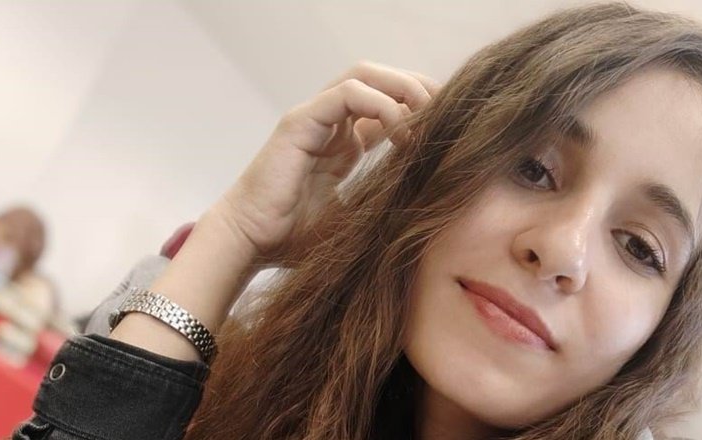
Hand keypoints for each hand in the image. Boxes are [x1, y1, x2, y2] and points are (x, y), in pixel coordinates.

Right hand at [213, 61, 439, 262]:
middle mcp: (329, 124)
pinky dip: (382, 105)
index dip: (420, 107)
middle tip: (449, 111)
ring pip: (364, 76)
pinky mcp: (300, 121)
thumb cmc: (294, 241)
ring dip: (404, 89)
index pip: (387, 104)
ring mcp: (313, 118)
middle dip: (417, 87)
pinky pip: (348, 94)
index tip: (450, 128)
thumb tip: (427, 208)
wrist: (250, 245)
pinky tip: (402, 134)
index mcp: (342, 143)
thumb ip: (383, 204)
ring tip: (429, 116)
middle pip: (379, 79)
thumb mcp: (355, 220)